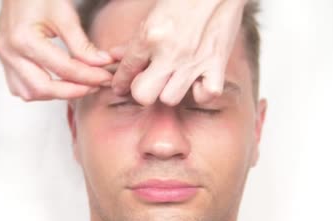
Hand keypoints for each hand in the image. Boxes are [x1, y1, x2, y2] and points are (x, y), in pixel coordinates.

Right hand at [0, 0, 113, 100]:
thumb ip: (82, 44)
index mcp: (24, 38)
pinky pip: (19, 88)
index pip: (63, 68)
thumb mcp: (65, 15)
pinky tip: (56, 84)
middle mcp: (9, 52)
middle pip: (43, 88)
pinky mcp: (4, 61)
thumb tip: (101, 64)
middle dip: (73, 91)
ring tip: (78, 86)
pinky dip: (39, 91)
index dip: (89, 77)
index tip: (105, 78)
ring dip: (54, 94)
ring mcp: (4, 58)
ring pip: (29, 93)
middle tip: (95, 86)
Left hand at [111, 0, 246, 105]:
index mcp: (150, 36)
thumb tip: (115, 57)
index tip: (122, 87)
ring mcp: (194, 60)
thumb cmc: (183, 1)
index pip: (126, 71)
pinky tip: (198, 80)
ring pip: (170, 99)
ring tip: (175, 78)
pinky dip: (202, 92)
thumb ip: (134, 42)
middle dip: (143, 91)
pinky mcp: (217, 64)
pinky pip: (205, 95)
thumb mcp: (152, 17)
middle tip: (150, 82)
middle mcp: (169, 52)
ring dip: (171, 91)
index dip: (120, 82)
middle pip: (143, 95)